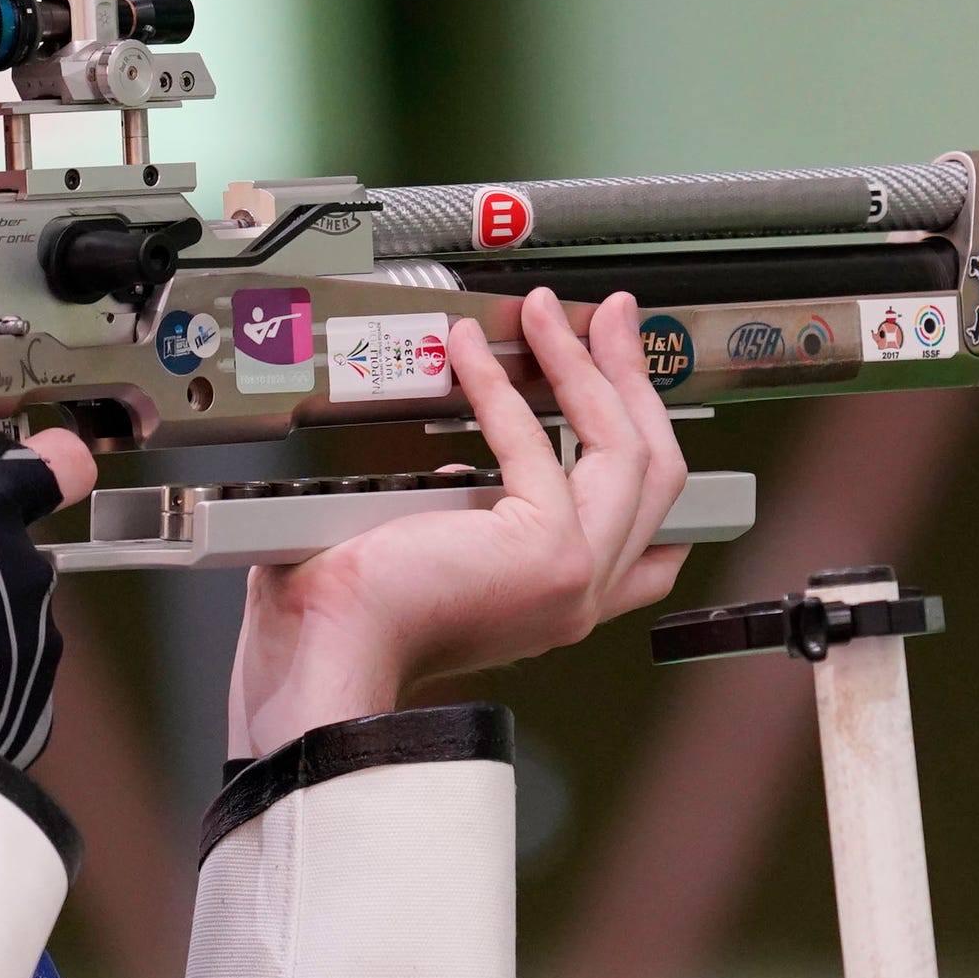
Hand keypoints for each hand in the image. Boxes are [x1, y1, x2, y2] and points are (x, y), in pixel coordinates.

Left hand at [228, 289, 689, 756]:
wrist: (324, 663)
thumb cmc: (349, 625)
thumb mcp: (431, 560)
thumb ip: (467, 519)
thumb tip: (461, 468)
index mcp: (555, 604)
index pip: (649, 542)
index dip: (653, 454)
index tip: (631, 389)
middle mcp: (580, 596)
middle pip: (653, 471)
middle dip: (635, 383)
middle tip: (613, 322)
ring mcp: (575, 576)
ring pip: (624, 450)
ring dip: (588, 367)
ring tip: (551, 314)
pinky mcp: (548, 551)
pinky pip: (535, 441)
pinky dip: (500, 383)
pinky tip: (469, 351)